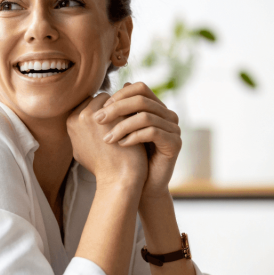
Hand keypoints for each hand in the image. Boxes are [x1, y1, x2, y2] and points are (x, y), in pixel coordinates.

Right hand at [66, 93, 147, 189]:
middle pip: (101, 98)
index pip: (89, 103)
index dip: (104, 112)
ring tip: (133, 123)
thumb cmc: (102, 167)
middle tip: (126, 121)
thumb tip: (81, 117)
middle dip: (114, 107)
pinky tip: (140, 124)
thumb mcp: (81, 148)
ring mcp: (99, 115)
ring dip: (125, 108)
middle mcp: (81, 115)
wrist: (118, 179)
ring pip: (116, 99)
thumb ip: (80, 130)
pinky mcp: (117, 116)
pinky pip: (128, 104)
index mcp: (71, 121)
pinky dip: (134, 112)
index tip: (115, 123)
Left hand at [91, 82, 180, 197]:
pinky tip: (121, 145)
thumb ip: (116, 113)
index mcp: (155, 108)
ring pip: (146, 116)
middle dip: (116, 108)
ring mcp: (173, 128)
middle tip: (98, 120)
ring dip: (122, 126)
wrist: (142, 185)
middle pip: (142, 99)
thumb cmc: (128, 158)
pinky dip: (133, 137)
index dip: (119, 95)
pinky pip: (153, 132)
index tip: (100, 109)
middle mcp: (167, 115)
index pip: (139, 88)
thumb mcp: (120, 131)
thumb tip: (101, 94)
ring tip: (107, 138)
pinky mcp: (175, 143)